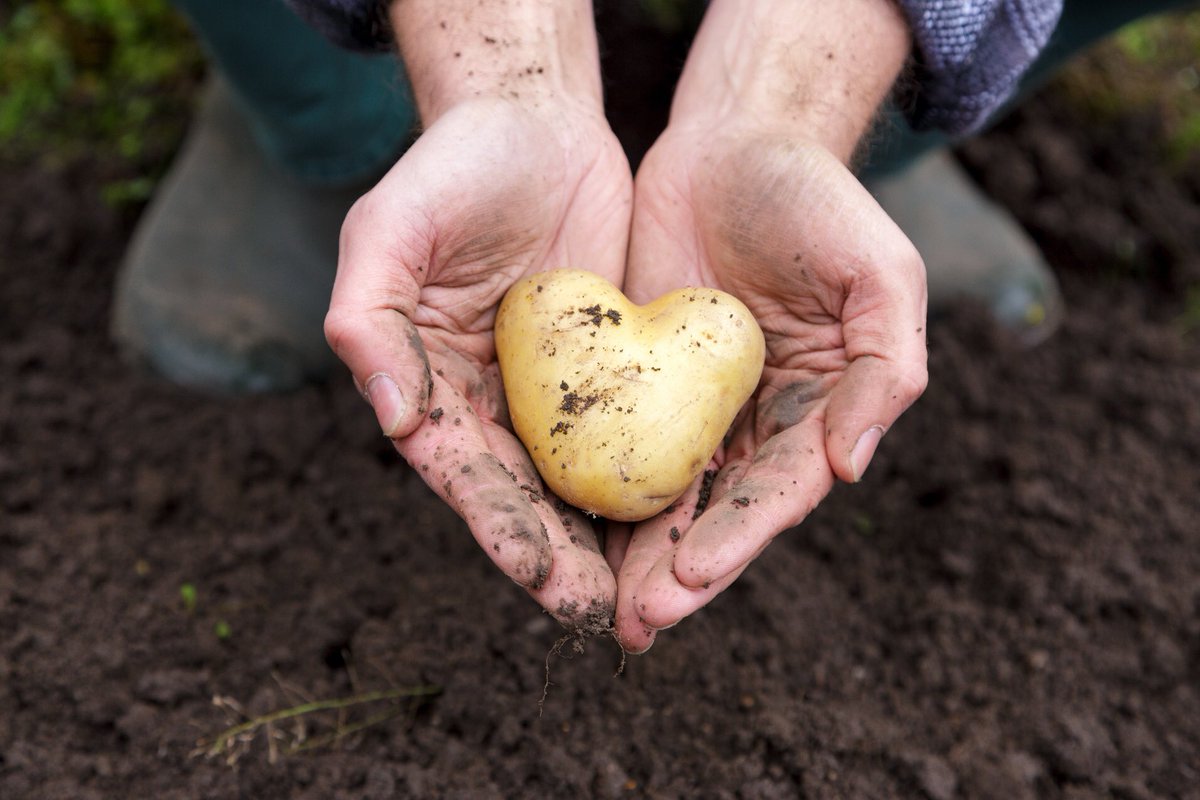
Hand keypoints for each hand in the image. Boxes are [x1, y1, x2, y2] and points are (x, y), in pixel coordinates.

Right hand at [325, 1, 632, 631]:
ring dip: (609, 540)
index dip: (500, 528)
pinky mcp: (613, 369)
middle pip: (527, 496)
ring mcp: (555, 391)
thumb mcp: (389, 231)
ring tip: (646, 596)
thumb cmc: (451, 170)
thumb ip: (369, 321)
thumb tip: (392, 419)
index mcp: (431, 387)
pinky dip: (652, 476)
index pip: (465, 474)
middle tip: (604, 613)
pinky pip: (635, 430)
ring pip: (584, 480)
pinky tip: (687, 518)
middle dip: (561, 559)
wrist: (534, 120)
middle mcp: (491, 403)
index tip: (541, 577)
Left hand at [607, 0, 924, 651]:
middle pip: (715, 513)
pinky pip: (611, 438)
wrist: (734, 141)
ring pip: (660, 493)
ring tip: (596, 605)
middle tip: (635, 622)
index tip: (691, 576)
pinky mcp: (635, 377)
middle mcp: (755, 425)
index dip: (738, 539)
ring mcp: (692, 406)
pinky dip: (593, 484)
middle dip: (677, 571)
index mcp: (818, 414)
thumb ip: (884, 371)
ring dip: (630, 552)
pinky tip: (563, 526)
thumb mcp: (879, 275)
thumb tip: (850, 470)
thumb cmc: (818, 202)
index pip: (777, 493)